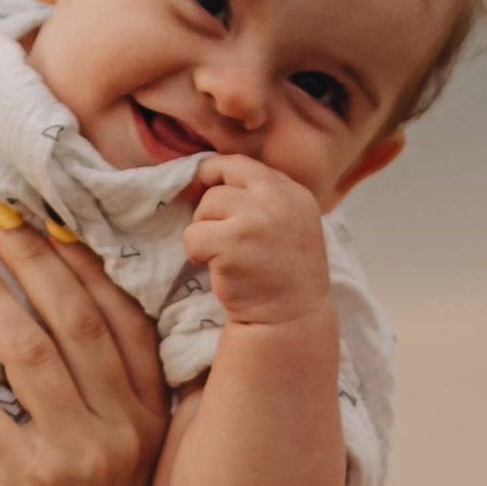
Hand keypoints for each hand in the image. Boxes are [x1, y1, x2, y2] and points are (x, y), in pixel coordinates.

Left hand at [0, 223, 169, 485]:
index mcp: (151, 420)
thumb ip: (114, 408)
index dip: (83, 264)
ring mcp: (79, 457)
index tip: (49, 219)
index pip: (122, 320)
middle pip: (76, 320)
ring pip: (31, 352)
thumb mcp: (128, 470)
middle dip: (32, 258)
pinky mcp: (28, 485)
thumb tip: (67, 334)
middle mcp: (124, 430)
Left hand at [184, 155, 331, 331]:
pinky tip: (216, 268)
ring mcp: (255, 220)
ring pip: (205, 207)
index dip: (216, 175)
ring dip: (205, 232)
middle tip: (219, 238)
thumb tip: (208, 173)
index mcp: (293, 192)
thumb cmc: (283, 274)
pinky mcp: (232, 244)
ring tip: (224, 256)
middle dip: (210, 210)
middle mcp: (278, 200)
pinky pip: (193, 235)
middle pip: (220, 182)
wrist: (290, 320)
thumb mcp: (289, 223)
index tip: (203, 190)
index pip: (241, 165)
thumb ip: (263, 197)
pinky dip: (196, 253)